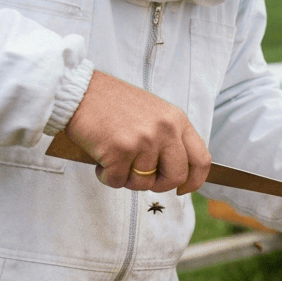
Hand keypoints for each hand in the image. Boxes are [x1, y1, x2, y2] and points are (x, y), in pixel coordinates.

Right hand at [62, 71, 210, 193]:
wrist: (80, 91)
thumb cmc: (113, 104)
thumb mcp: (154, 113)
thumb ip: (170, 138)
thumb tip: (179, 172)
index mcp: (176, 120)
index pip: (201, 159)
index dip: (194, 181)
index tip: (183, 189)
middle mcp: (165, 130)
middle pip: (176, 177)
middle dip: (158, 185)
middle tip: (141, 178)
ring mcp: (143, 140)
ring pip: (143, 183)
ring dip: (127, 178)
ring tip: (115, 159)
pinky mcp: (119, 151)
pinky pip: (118, 181)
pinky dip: (107, 176)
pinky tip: (101, 160)